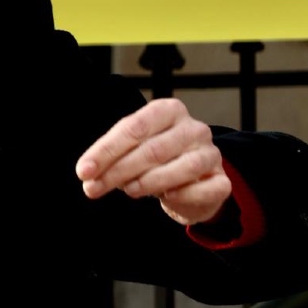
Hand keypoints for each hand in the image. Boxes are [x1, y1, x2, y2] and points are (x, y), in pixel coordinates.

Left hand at [74, 98, 231, 226]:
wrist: (193, 183)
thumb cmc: (157, 160)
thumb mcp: (132, 151)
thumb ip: (112, 158)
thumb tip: (88, 175)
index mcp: (169, 110)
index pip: (135, 127)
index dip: (106, 150)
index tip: (84, 171)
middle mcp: (193, 128)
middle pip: (154, 149)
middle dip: (118, 171)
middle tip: (93, 189)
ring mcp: (211, 153)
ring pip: (183, 167)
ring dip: (149, 182)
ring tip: (128, 191)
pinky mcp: (222, 180)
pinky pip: (205, 188)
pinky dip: (185, 194)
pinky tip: (167, 197)